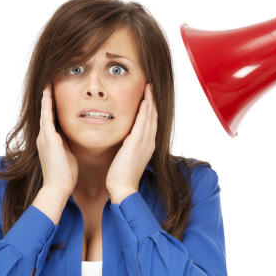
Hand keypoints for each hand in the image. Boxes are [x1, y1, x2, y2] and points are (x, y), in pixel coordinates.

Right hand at [37, 83, 77, 196]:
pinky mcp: (48, 138)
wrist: (58, 188)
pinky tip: (49, 93)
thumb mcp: (68, 156)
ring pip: (45, 111)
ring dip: (47, 97)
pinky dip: (47, 104)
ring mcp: (44, 137)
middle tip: (50, 82)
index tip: (57, 94)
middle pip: (46, 112)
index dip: (54, 106)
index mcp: (50, 141)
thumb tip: (74, 140)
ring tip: (49, 83)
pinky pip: (46, 116)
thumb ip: (68, 146)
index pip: (52, 119)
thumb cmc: (66, 176)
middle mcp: (44, 137)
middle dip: (48, 98)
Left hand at [106, 83, 156, 201]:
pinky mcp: (137, 144)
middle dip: (153, 100)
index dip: (151, 108)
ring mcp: (145, 143)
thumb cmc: (122, 177)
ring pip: (150, 117)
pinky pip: (143, 123)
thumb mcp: (127, 158)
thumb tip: (124, 141)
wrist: (123, 189)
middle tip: (150, 86)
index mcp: (147, 146)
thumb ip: (128, 147)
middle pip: (154, 117)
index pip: (151, 122)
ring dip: (150, 101)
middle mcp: (149, 142)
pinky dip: (145, 111)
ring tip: (149, 88)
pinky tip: (144, 101)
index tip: (148, 96)